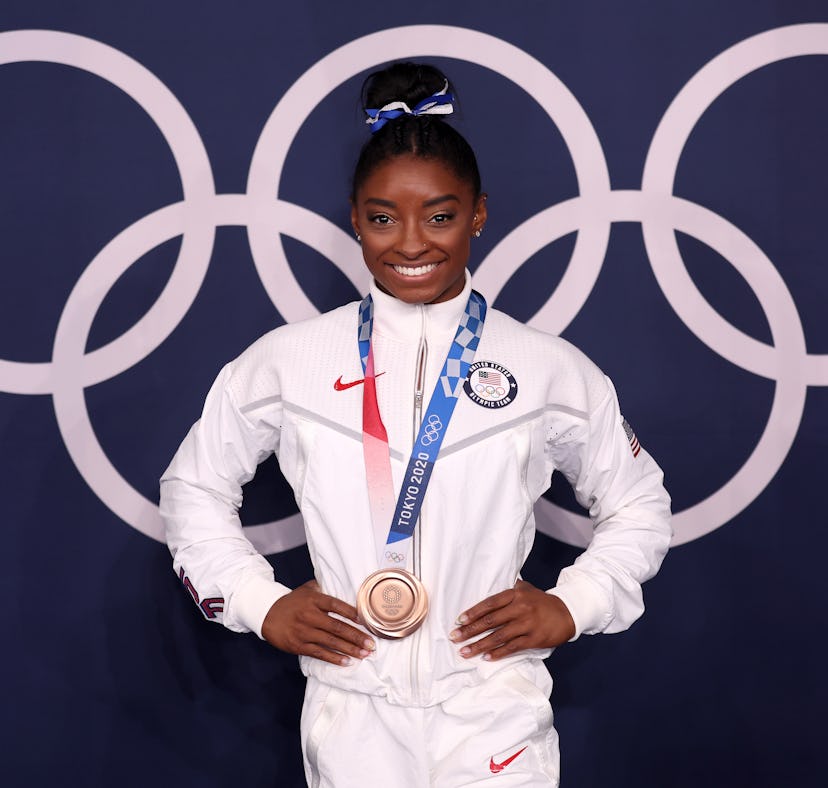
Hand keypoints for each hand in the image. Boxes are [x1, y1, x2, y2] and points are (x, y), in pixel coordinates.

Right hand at [261, 580, 375, 665]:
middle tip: (371, 644)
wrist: (267, 613)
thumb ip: (323, 588)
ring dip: (349, 649)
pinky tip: (347, 661)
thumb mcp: (306, 589)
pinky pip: (319, 653)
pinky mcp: (298, 645)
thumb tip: (344, 586)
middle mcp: (309, 615)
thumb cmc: (292, 601)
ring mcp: (304, 632)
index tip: (364, 620)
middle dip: (356, 636)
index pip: (335, 605)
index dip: (351, 612)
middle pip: (337, 627)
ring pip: (330, 642)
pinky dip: (334, 658)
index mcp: (313, 600)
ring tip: (364, 654)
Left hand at [449, 580, 575, 660]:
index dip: (473, 612)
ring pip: (499, 636)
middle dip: (470, 630)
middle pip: (491, 620)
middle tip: (455, 637)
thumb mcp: (526, 589)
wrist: (568, 612)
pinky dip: (498, 653)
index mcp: (516, 594)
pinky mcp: (534, 639)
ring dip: (480, 645)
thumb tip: (489, 588)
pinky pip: (512, 647)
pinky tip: (486, 658)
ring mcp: (527, 624)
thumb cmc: (542, 601)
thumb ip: (509, 590)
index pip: (490, 603)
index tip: (459, 621)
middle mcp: (520, 608)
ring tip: (465, 652)